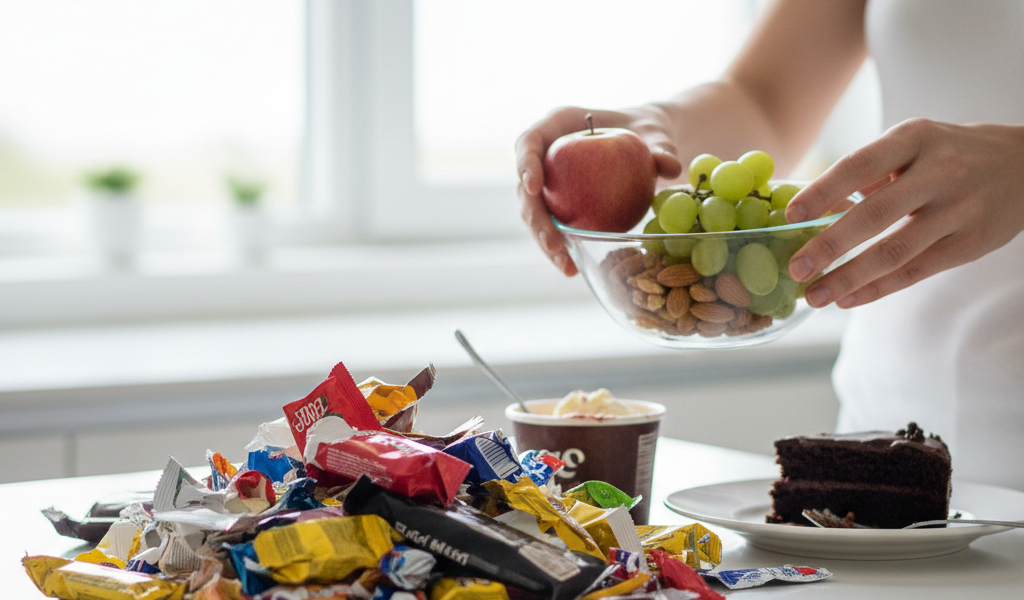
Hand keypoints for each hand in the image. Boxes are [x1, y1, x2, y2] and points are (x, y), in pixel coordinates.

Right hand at [516, 106, 682, 275]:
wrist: (648, 146)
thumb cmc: (648, 130)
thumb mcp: (657, 133)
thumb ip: (661, 147)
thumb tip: (671, 166)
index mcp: (557, 125)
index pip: (529, 142)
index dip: (525, 164)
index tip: (534, 187)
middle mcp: (546, 155)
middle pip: (526, 188)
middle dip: (536, 220)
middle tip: (554, 244)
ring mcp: (550, 182)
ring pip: (536, 215)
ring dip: (546, 242)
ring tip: (566, 267)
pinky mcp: (561, 205)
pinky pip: (555, 226)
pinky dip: (562, 247)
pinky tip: (573, 269)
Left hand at [784, 118, 1023, 307]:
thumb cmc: (947, 155)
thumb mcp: (912, 145)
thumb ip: (869, 173)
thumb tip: (811, 211)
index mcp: (915, 139)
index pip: (860, 165)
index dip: (823, 191)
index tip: (790, 216)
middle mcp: (939, 171)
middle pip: (875, 214)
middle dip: (829, 245)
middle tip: (795, 268)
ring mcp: (958, 209)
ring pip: (895, 251)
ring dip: (848, 278)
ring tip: (814, 295)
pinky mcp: (971, 244)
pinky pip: (916, 271)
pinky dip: (877, 288)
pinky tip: (848, 298)